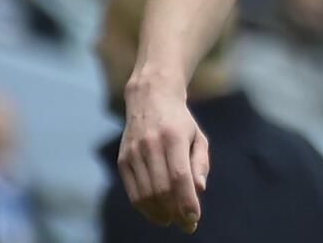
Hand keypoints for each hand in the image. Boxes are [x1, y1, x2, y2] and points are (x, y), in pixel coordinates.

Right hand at [118, 75, 208, 232]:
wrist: (150, 99)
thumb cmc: (180, 122)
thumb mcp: (198, 136)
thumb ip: (200, 162)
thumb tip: (199, 189)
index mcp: (173, 137)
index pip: (179, 177)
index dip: (186, 202)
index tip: (194, 218)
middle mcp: (150, 145)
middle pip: (161, 189)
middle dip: (176, 212)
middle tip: (188, 224)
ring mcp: (133, 153)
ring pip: (145, 194)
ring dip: (161, 213)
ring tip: (174, 219)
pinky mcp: (122, 161)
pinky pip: (133, 192)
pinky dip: (145, 208)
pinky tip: (159, 213)